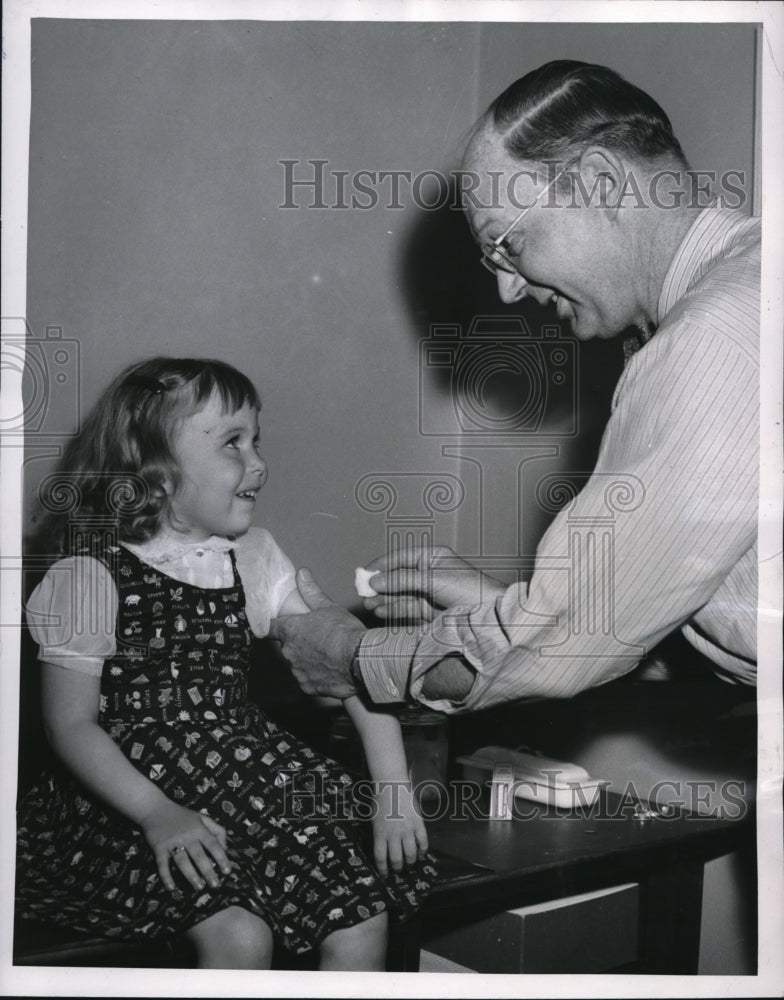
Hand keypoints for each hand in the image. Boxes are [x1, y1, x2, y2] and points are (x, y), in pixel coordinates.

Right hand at [140, 799, 231, 892]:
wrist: (155, 809)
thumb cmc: (182, 816)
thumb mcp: (202, 818)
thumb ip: (216, 830)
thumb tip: (225, 848)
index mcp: (199, 829)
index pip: (213, 844)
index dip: (221, 858)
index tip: (227, 871)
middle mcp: (187, 836)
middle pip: (199, 855)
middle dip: (208, 871)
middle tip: (215, 885)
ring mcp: (172, 842)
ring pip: (183, 861)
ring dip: (191, 875)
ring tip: (199, 887)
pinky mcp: (159, 848)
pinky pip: (162, 864)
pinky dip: (166, 876)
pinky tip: (171, 888)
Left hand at [269, 568, 365, 699]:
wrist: (360, 661)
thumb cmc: (344, 632)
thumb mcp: (328, 607)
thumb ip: (311, 591)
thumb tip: (301, 574)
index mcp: (290, 631)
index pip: (267, 628)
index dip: (271, 627)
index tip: (274, 626)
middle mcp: (289, 652)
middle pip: (287, 646)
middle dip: (298, 643)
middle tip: (318, 639)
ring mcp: (297, 672)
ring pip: (297, 664)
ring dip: (307, 660)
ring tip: (328, 655)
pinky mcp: (308, 687)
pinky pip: (308, 680)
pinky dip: (316, 675)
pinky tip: (331, 669)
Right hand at [363, 544, 505, 622]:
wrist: (488, 616)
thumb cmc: (469, 590)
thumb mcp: (433, 580)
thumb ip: (403, 580)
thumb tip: (375, 580)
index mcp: (432, 557)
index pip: (401, 558)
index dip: (382, 565)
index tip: (364, 573)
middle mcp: (428, 573)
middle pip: (397, 577)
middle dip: (380, 584)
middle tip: (362, 592)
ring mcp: (427, 593)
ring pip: (399, 595)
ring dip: (383, 599)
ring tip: (368, 603)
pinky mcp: (428, 611)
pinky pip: (405, 608)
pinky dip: (392, 610)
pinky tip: (380, 611)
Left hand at [371, 782, 428, 875]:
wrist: (392, 785)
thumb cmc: (380, 801)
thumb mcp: (373, 819)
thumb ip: (378, 834)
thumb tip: (381, 848)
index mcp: (380, 834)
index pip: (381, 858)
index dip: (383, 869)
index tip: (385, 874)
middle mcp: (393, 835)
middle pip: (396, 859)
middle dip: (397, 868)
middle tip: (399, 870)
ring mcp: (407, 830)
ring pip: (411, 854)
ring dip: (411, 862)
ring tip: (410, 864)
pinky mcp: (418, 824)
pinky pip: (423, 842)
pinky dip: (423, 851)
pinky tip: (421, 855)